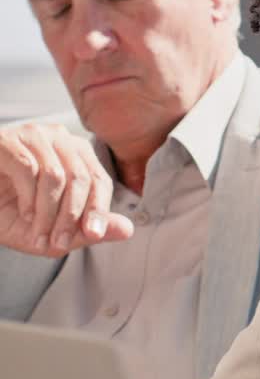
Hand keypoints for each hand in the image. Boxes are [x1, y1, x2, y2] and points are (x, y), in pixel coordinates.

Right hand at [0, 122, 132, 256]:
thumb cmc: (11, 213)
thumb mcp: (51, 232)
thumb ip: (86, 231)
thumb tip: (127, 230)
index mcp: (77, 157)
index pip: (100, 180)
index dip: (99, 209)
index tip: (92, 235)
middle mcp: (60, 139)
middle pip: (81, 178)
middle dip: (71, 217)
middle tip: (57, 243)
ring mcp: (33, 135)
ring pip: (56, 176)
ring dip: (48, 212)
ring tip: (37, 232)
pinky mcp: (8, 140)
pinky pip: (29, 169)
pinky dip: (28, 197)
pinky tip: (24, 213)